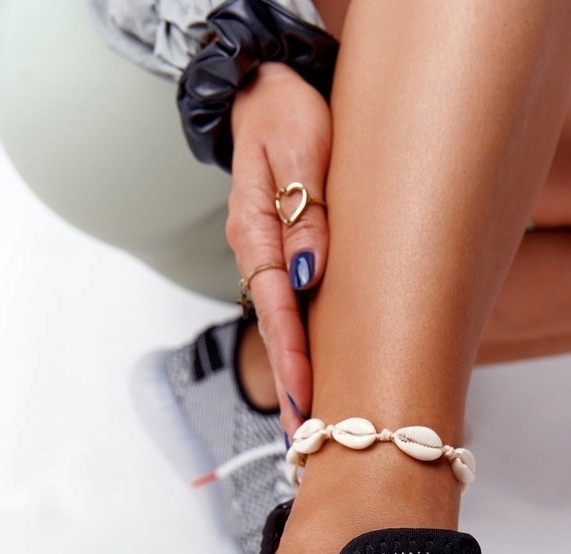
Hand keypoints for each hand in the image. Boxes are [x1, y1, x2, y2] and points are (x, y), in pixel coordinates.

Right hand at [228, 63, 331, 436]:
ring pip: (283, 329)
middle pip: (277, 331)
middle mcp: (256, 254)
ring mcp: (268, 261)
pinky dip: (301, 351)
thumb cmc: (291, 115)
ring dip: (297, 378)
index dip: (294, 355)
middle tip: (309, 441)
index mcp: (256, 230)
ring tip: (310, 432)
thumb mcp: (302, 148)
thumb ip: (307, 210)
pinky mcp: (284, 261)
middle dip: (294, 387)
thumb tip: (309, 273)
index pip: (277, 306)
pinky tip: (313, 382)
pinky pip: (291, 313)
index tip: (308, 397)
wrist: (269, 95)